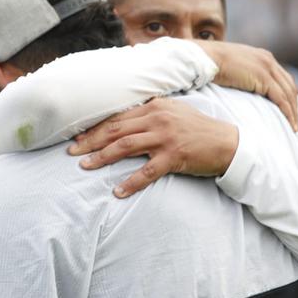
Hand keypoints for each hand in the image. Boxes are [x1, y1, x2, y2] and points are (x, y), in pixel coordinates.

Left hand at [68, 98, 238, 197]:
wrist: (226, 143)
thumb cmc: (198, 129)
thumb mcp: (173, 112)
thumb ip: (150, 112)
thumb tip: (124, 119)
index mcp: (154, 106)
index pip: (117, 117)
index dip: (95, 127)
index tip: (77, 137)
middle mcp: (157, 119)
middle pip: (116, 130)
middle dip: (91, 141)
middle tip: (72, 152)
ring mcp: (165, 137)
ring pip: (125, 147)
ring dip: (102, 158)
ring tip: (86, 167)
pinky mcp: (174, 156)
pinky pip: (147, 171)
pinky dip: (131, 182)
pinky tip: (118, 191)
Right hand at [194, 40, 297, 131]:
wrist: (204, 58)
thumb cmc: (210, 66)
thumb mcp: (232, 70)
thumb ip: (242, 77)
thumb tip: (240, 90)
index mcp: (262, 57)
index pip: (282, 78)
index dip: (288, 95)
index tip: (290, 110)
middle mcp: (268, 60)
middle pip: (289, 85)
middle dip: (294, 105)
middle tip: (295, 122)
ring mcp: (267, 68)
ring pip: (288, 93)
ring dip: (293, 112)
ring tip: (294, 128)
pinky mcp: (263, 78)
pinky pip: (281, 99)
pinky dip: (287, 113)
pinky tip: (289, 125)